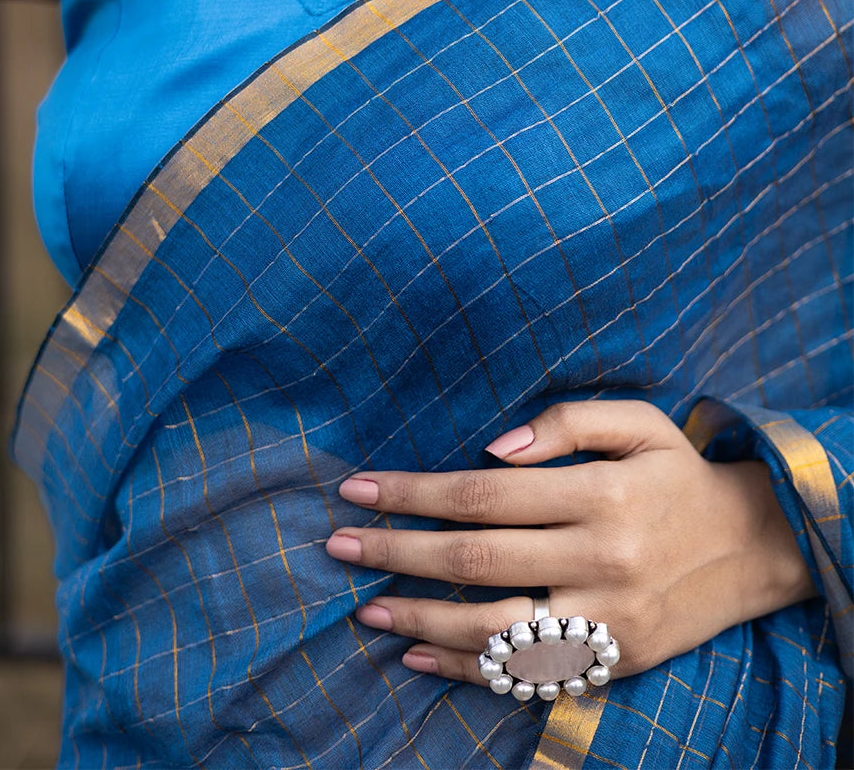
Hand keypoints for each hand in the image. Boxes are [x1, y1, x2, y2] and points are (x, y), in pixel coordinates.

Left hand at [324, 399, 815, 683]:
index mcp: (599, 492)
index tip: (359, 489)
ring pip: (492, 626)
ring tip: (364, 605)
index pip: (482, 493)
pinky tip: (417, 654)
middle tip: (338, 544)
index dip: (413, 492)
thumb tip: (491, 447)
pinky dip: (465, 668)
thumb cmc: (681, 474)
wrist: (755, 548)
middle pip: (474, 559)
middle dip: (396, 550)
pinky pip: (526, 672)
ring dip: (418, 616)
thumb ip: (567, 422)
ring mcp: (605, 618)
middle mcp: (599, 558)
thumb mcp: (640, 423)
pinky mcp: (611, 660)